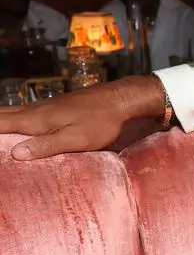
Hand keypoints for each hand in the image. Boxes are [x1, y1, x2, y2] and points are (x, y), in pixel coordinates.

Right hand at [0, 75, 165, 159]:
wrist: (121, 100)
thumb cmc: (102, 121)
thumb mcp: (76, 138)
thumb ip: (46, 145)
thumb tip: (14, 154)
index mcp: (35, 119)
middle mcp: (34, 111)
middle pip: (0, 116)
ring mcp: (43, 108)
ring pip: (10, 114)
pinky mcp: (53, 109)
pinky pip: (22, 115)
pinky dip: (10, 121)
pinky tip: (12, 129)